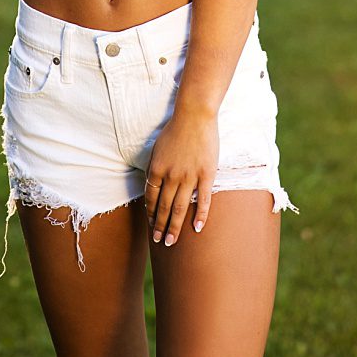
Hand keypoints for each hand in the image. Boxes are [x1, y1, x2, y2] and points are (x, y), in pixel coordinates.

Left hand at [144, 109, 218, 246]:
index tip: (151, 224)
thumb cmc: (176, 129)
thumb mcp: (157, 148)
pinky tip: (197, 228)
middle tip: (160, 241)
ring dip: (175, 226)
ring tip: (172, 241)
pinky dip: (200, 215)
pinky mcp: (206, 174)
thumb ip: (155, 168)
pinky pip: (203, 199)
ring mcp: (189, 176)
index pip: (150, 198)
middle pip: (163, 207)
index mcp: (156, 170)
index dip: (150, 213)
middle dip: (160, 226)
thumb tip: (154, 184)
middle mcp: (171, 176)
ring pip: (180, 207)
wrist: (195, 115)